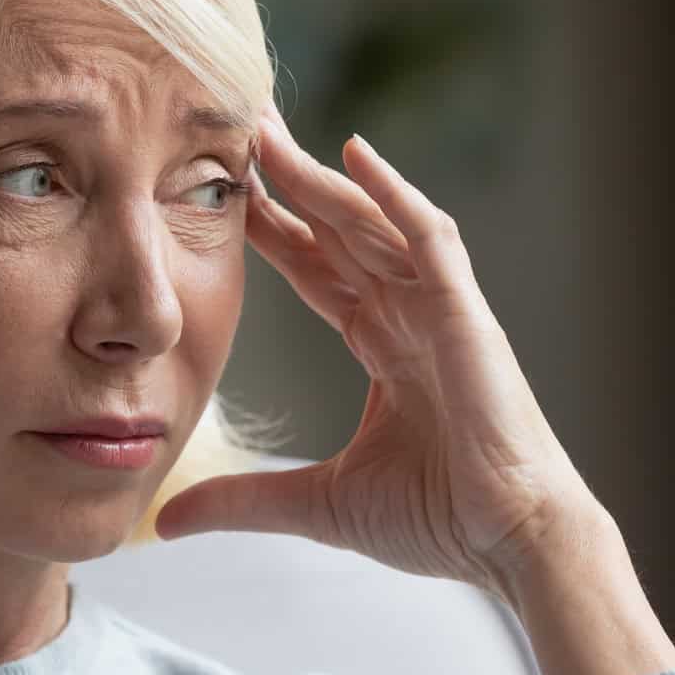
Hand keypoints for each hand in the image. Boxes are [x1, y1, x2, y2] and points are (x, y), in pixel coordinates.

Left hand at [154, 104, 600, 603]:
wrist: (510, 544)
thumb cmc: (437, 520)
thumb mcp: (315, 504)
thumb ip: (242, 500)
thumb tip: (164, 518)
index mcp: (384, 347)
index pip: (315, 271)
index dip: (271, 229)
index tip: (220, 194)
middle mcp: (410, 316)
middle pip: (338, 231)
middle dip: (288, 182)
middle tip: (237, 130)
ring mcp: (440, 309)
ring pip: (371, 223)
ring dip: (319, 178)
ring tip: (267, 133)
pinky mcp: (465, 315)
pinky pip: (428, 238)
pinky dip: (394, 194)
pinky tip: (354, 153)